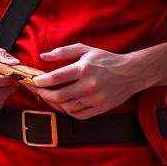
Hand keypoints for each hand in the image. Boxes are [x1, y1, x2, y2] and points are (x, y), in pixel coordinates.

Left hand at [32, 44, 146, 118]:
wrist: (132, 72)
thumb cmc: (106, 60)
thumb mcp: (85, 50)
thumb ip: (63, 52)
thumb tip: (43, 56)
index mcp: (84, 69)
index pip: (56, 78)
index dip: (41, 81)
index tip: (34, 81)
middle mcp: (90, 85)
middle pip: (59, 96)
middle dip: (44, 94)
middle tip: (38, 91)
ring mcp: (96, 99)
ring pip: (67, 107)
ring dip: (55, 103)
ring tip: (50, 96)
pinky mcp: (101, 108)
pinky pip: (79, 115)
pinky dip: (68, 111)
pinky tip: (65, 103)